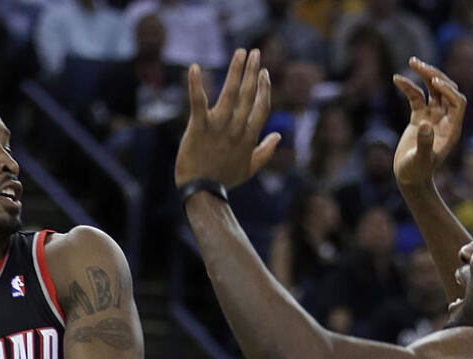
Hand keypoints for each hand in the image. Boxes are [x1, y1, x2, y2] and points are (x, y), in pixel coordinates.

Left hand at [175, 48, 279, 188]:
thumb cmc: (224, 180)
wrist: (202, 191)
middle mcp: (237, 128)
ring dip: (236, 70)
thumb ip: (265, 151)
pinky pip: (198, 101)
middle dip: (253, 71)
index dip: (264, 88)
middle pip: (248, 94)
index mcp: (249, 137)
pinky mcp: (199, 127)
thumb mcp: (249, 169)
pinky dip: (195, 84)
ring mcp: (218, 126)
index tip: (264, 73)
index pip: (261, 106)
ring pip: (230, 93)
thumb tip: (279, 135)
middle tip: (255, 52)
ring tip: (241, 53)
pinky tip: (193, 67)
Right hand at [392, 58, 466, 188]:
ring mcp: (432, 117)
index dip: (448, 90)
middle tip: (419, 64)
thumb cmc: (416, 172)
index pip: (457, 101)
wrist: (409, 178)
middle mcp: (445, 119)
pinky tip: (396, 79)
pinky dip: (408, 87)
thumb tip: (425, 125)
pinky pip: (416, 97)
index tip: (434, 83)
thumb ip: (424, 144)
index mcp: (451, 128)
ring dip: (425, 75)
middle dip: (435, 75)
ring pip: (432, 90)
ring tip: (412, 61)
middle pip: (446, 90)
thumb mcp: (419, 160)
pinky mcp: (419, 118)